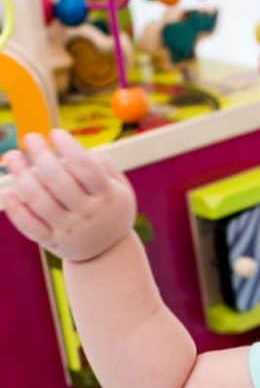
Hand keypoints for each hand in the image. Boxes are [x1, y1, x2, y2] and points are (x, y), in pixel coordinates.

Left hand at [3, 130, 135, 261]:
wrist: (109, 254)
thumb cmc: (109, 209)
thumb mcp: (119, 188)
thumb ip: (102, 165)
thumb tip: (73, 148)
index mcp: (108, 196)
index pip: (87, 169)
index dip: (69, 147)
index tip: (55, 133)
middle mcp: (89, 214)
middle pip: (59, 181)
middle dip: (41, 155)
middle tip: (30, 137)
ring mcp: (70, 230)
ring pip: (40, 201)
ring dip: (22, 176)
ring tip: (12, 156)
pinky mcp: (53, 242)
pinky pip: (30, 226)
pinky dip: (16, 210)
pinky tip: (6, 192)